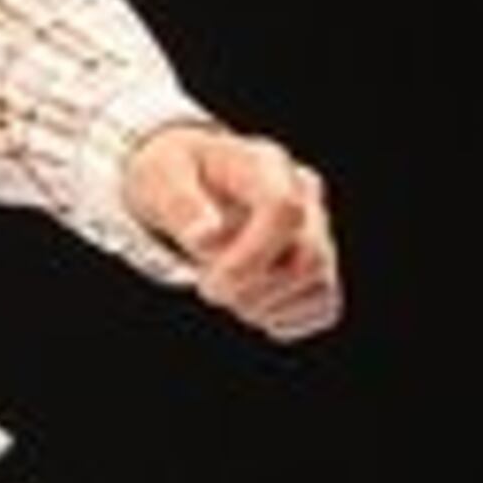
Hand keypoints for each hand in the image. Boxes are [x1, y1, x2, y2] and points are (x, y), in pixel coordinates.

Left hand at [124, 123, 340, 341]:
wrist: (187, 182)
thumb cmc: (173, 176)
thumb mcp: (158, 176)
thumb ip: (180, 205)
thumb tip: (207, 239)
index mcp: (264, 164)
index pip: (285, 209)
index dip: (249, 257)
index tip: (207, 278)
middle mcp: (302, 192)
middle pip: (308, 257)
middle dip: (252, 289)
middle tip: (209, 287)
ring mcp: (317, 228)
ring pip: (318, 284)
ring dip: (262, 305)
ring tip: (227, 289)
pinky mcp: (319, 264)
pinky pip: (323, 306)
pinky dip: (282, 317)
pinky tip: (250, 300)